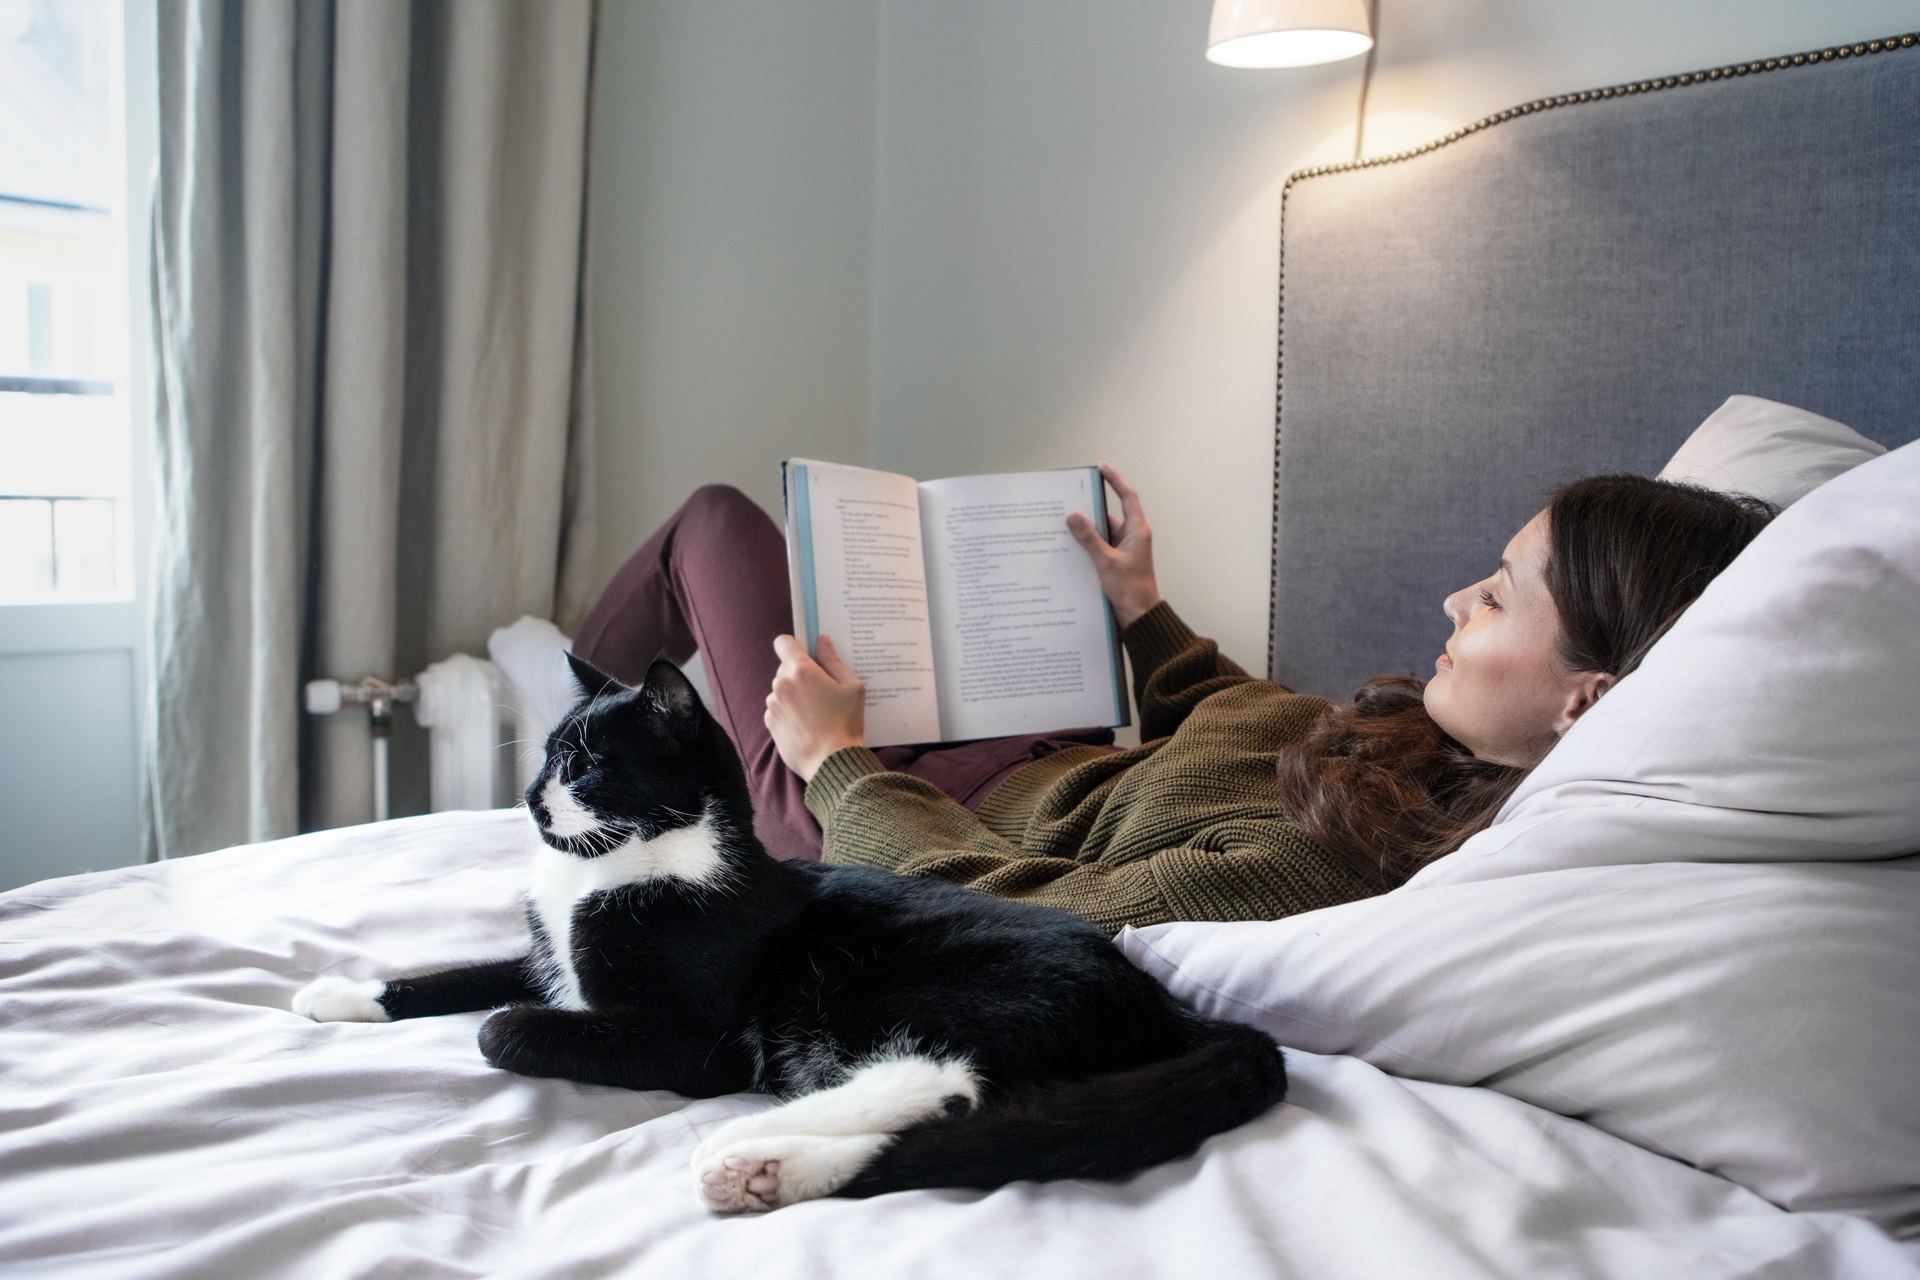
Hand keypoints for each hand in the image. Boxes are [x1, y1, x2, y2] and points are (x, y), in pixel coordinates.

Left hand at [764, 634, 865, 781]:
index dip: (794, 645)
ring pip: (782, 689)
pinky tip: (806, 724)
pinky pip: (778, 708)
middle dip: (801, 674)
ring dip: (794, 694)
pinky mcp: (770, 723)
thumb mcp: (852, 687)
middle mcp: (781, 684)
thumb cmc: (845, 723)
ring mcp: (773, 704)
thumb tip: (822, 639)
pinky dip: (789, 712)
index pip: (784, 642)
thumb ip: (833, 660)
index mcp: (801, 670)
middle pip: (786, 668)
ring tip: (816, 712)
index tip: (806, 654)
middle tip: (822, 691)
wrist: (831, 763)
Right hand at [1067, 460, 1162, 629]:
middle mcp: (1132, 537)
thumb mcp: (1106, 561)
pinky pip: (1100, 547)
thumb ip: (1089, 538)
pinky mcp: (1117, 562)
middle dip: (1091, 508)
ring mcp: (1124, 550)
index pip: (1127, 496)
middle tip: (1070, 499)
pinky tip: (1069, 547)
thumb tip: (1074, 516)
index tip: (1101, 466)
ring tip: (1063, 525)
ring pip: (1102, 533)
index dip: (1115, 479)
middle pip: (1110, 514)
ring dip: (1086, 531)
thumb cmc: (1130, 590)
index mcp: (1137, 530)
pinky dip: (1087, 546)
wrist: (1139, 617)